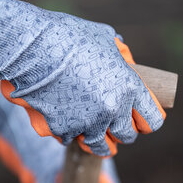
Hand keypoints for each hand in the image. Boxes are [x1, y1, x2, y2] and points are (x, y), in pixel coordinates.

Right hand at [0, 0, 164, 156]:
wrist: (30, 46)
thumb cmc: (67, 36)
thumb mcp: (104, 38)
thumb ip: (119, 56)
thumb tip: (126, 63)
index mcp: (129, 87)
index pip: (152, 121)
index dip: (146, 122)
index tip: (140, 121)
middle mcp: (112, 110)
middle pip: (126, 137)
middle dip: (121, 131)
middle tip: (113, 125)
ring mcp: (87, 123)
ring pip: (99, 145)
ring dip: (96, 138)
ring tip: (92, 131)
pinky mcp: (62, 130)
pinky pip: (69, 138)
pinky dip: (67, 130)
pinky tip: (63, 116)